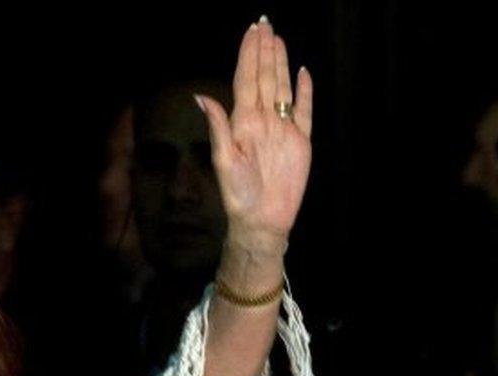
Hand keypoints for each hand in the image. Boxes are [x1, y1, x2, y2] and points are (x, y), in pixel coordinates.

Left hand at [195, 17, 311, 255]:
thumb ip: (218, 127)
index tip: (251, 33)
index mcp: (243, 122)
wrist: (262, 219)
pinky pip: (304, 110)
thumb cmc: (238, 195)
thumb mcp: (224, 160)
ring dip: (280, 64)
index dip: (248, 55)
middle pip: (264, 78)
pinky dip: (304, 92)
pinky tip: (302, 73)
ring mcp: (282, 129)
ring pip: (282, 88)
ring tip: (278, 39)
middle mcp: (262, 120)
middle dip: (264, 51)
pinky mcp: (301, 141)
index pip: (246, 80)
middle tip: (265, 24)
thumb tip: (201, 97)